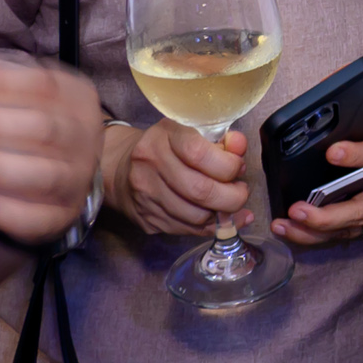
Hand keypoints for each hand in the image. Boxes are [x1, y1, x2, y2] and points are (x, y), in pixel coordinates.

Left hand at [0, 53, 109, 242]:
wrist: (61, 173)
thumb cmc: (28, 124)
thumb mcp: (19, 93)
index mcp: (76, 100)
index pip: (43, 87)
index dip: (0, 85)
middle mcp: (85, 139)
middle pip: (43, 130)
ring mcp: (78, 181)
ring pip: (43, 176)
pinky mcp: (63, 216)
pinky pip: (39, 218)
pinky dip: (8, 211)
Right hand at [113, 119, 249, 237]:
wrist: (120, 170)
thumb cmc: (165, 148)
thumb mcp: (190, 133)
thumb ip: (219, 139)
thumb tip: (241, 145)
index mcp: (163, 136)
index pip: (199, 153)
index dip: (228, 165)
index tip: (238, 167)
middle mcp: (150, 165)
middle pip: (200, 190)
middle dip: (232, 196)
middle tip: (241, 191)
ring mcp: (147, 195)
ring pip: (196, 216)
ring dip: (222, 214)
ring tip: (229, 202)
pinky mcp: (148, 219)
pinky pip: (188, 230)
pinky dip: (211, 227)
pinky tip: (223, 219)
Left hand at [273, 121, 362, 245]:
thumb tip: (351, 85)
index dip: (358, 156)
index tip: (333, 152)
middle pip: (360, 213)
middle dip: (325, 216)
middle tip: (295, 211)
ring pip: (347, 231)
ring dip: (313, 232)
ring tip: (282, 226)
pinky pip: (342, 236)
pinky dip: (316, 236)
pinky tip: (292, 231)